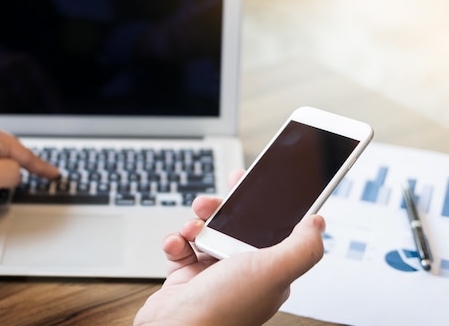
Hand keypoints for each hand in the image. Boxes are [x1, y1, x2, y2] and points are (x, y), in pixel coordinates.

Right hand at [134, 170, 324, 325]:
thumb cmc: (223, 309)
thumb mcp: (273, 272)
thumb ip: (302, 247)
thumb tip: (318, 224)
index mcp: (267, 271)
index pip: (268, 229)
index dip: (258, 205)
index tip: (246, 185)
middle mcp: (240, 273)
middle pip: (232, 226)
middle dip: (219, 210)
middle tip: (209, 204)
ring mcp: (211, 274)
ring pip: (205, 232)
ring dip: (194, 224)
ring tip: (190, 228)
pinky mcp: (186, 277)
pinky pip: (181, 247)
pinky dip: (176, 241)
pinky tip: (176, 245)